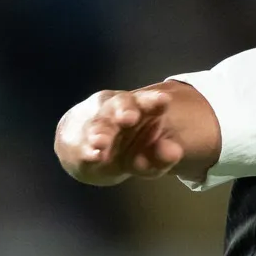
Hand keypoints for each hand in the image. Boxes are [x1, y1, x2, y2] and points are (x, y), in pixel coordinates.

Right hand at [55, 87, 186, 186]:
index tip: (164, 101)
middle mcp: (114, 112)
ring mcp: (95, 126)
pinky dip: (88, 151)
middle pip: (119, 106)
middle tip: (129, 118)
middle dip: (125, 110)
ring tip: (102, 142)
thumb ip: (162, 155)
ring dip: (101, 133)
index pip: (145, 100)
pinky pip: (83, 147)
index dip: (154, 100)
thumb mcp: (147, 154)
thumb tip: (176, 152)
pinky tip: (93, 156)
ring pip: (99, 126)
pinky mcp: (79, 145)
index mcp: (136, 108)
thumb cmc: (123, 148)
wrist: (82, 148)